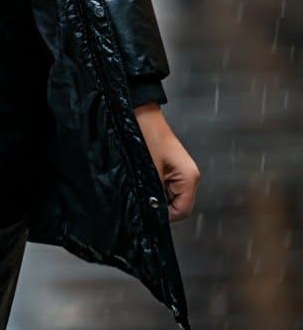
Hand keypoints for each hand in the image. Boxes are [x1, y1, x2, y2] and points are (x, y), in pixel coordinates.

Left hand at [133, 104, 200, 222]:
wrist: (140, 115)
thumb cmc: (146, 136)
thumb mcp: (149, 171)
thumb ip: (154, 194)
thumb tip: (152, 211)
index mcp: (189, 178)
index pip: (182, 211)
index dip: (164, 215)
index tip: (148, 211)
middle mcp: (190, 176)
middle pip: (178, 205)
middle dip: (160, 205)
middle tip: (144, 196)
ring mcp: (182, 172)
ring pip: (171, 196)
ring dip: (157, 195)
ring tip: (144, 184)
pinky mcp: (173, 168)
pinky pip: (166, 186)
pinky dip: (156, 187)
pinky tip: (146, 178)